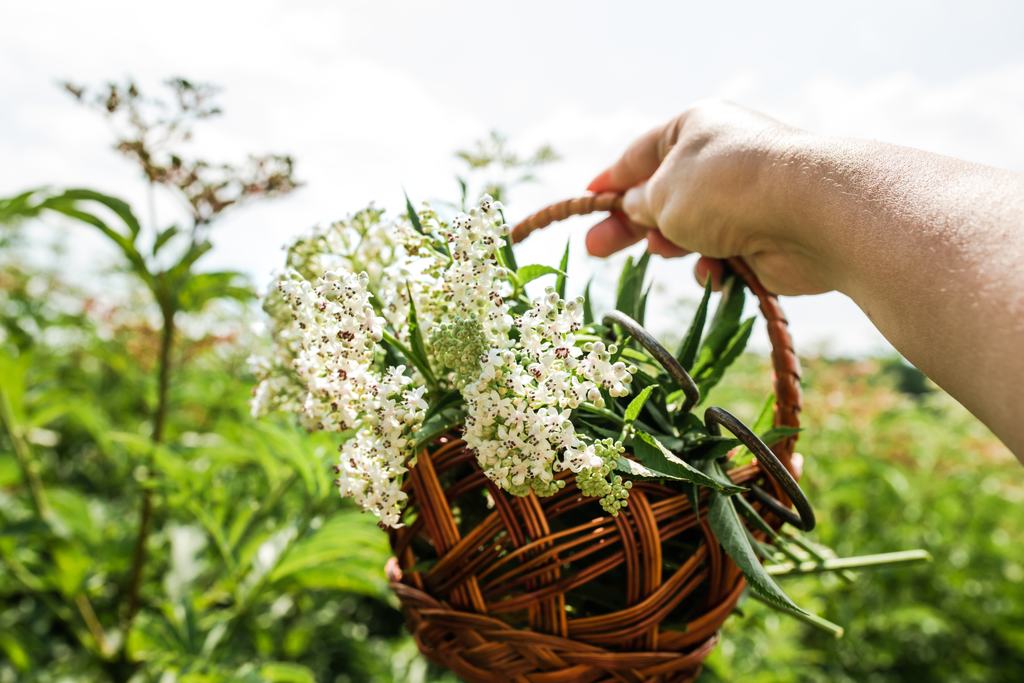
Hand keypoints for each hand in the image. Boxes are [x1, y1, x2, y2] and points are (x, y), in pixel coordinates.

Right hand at [585, 100, 833, 295]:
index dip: (610, 180)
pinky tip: (714, 271)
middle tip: (596, 250)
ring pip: (692, 227)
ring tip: (663, 250)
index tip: (586, 202)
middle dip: (630, 224)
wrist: (808, 213)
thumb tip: (632, 207)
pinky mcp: (763, 236)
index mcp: (693, 130)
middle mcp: (719, 159)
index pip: (639, 154)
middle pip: (662, 195)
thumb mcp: (661, 194)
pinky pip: (723, 254)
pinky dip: (713, 265)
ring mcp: (743, 198)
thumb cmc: (724, 189)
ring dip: (674, 243)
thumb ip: (637, 204)